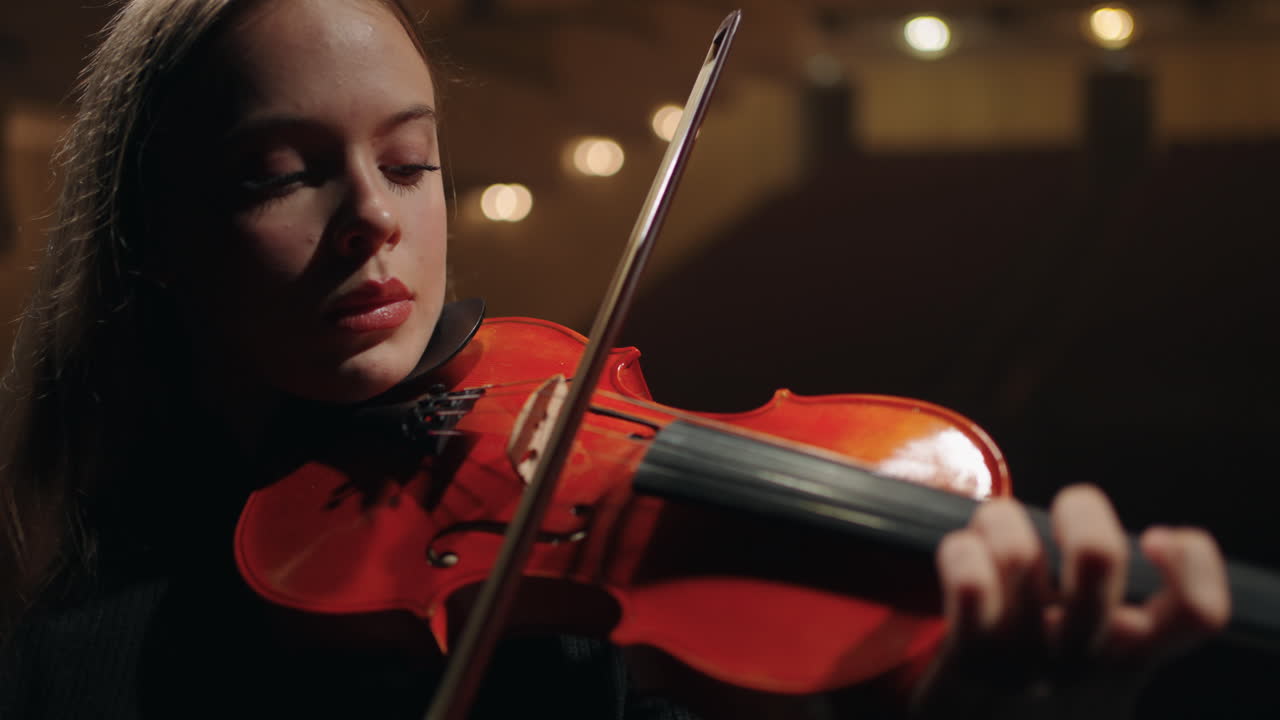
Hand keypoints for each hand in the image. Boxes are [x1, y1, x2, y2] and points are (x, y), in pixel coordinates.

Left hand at [911, 484, 1228, 718]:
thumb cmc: (1042, 686)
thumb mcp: (1105, 664)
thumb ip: (1127, 618)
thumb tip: (1156, 542)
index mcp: (1131, 657)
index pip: (1198, 613)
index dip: (1193, 562)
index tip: (1156, 538)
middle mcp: (1085, 659)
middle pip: (1098, 555)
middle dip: (1081, 508)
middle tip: (1066, 510)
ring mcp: (1025, 661)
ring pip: (1020, 553)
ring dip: (1002, 521)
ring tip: (993, 532)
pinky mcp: (967, 662)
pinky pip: (967, 584)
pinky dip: (962, 552)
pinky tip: (962, 557)